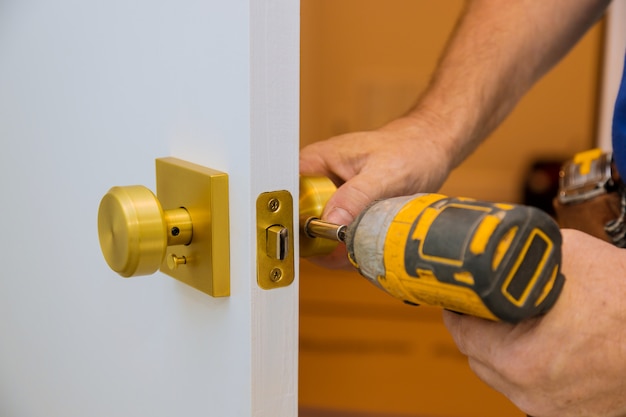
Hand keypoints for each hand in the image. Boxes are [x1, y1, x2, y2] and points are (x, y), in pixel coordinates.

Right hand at [300, 114, 454, 267]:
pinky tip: (367, 247)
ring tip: (362, 247)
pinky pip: (337, 240)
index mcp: (315, 163)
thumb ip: (356, 197)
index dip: (292, 220)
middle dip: (319, 241)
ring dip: (337, 249)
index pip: (287, 196)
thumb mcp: (384, 173)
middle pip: (299, 222)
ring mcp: (330, 201)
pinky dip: (350, 250)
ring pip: (318, 237)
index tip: (309, 238)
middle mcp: (317, 183)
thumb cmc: (408, 149)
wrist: (430, 150)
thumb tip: (330, 222)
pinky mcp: (344, 215)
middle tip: (343, 248)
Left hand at [443, 229, 625, 416]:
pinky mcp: (573, 414)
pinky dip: (530, 364)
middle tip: (489, 301)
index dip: (459, 306)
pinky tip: (546, 340)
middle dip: (479, 326)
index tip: (461, 292)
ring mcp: (553, 409)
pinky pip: (531, 386)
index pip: (462, 333)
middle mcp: (532, 394)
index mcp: (519, 360)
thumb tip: (496, 246)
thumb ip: (520, 254)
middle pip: (478, 356)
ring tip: (523, 318)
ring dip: (502, 347)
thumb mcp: (567, 255)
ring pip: (502, 374)